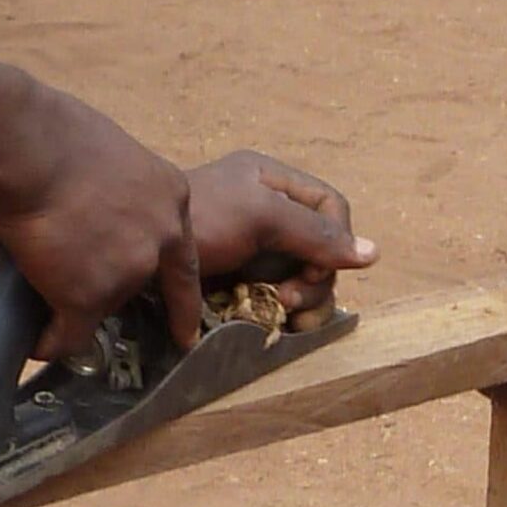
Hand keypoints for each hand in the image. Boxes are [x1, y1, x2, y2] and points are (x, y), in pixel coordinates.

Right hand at [0, 91, 202, 358]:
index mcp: (171, 196)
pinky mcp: (90, 296)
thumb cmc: (51, 137)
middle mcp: (162, 237)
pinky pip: (71, 334)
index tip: (186, 332)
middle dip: (112, 290)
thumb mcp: (110, 157)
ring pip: (101, 305)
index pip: (184, 260)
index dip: (180, 298)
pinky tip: (38, 342)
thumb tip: (94, 211)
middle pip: (139, 281)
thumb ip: (117, 193)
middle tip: (85, 297)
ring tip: (38, 287)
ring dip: (72, 304)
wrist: (25, 151)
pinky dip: (52, 341)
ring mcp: (130, 269)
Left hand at [187, 150, 376, 320]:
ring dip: (303, 301)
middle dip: (315, 278)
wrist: (132, 247)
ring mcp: (252, 250)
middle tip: (290, 299)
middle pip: (320, 249)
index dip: (336, 238)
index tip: (316, 265)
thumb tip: (374, 255)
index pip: (331, 206)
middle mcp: (267, 214)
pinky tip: (275, 324)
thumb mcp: (261, 218)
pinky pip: (275, 298)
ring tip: (285, 315)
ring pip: (302, 277)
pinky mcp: (236, 282)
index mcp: (273, 182)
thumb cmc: (198, 220)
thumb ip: (315, 234)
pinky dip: (281, 313)